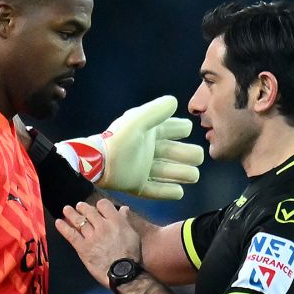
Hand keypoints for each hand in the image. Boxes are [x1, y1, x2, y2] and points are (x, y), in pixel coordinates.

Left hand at [54, 200, 142, 288]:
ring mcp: (91, 236)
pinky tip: (58, 222)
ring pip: (79, 221)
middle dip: (83, 207)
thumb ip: (125, 221)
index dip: (99, 205)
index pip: (104, 205)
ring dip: (71, 213)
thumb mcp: (133, 234)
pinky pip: (71, 234)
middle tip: (79, 206)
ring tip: (66, 209)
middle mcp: (102, 226)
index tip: (98, 208)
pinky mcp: (83, 247)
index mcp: (116, 221)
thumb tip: (123, 209)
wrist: (123, 272)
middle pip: (89, 211)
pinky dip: (63, 228)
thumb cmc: (132, 254)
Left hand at [55, 96, 203, 199]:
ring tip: (192, 175)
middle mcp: (150, 150)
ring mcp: (144, 169)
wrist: (97, 163)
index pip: (175, 129)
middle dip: (189, 154)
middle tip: (195, 158)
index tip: (186, 130)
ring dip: (184, 173)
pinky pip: (157, 191)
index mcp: (150, 133)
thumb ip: (156, 111)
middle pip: (177, 153)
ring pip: (170, 172)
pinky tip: (180, 192)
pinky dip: (169, 192)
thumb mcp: (137, 121)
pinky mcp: (138, 186)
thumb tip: (175, 102)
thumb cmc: (118, 139)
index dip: (183, 129)